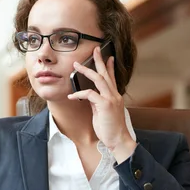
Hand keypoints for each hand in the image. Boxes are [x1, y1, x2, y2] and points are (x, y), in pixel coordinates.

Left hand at [67, 47, 136, 162]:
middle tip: (94, 49)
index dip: (109, 67)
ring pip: (98, 79)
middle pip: (105, 74)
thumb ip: (97, 103)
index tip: (108, 57)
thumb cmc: (110, 129)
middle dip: (99, 61)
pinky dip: (79, 93)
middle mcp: (114, 95)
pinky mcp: (105, 105)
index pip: (112, 78)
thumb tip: (90, 97)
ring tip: (76, 65)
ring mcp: (111, 99)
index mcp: (114, 97)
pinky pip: (90, 94)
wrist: (118, 140)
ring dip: (86, 71)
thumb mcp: (102, 113)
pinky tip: (71, 96)